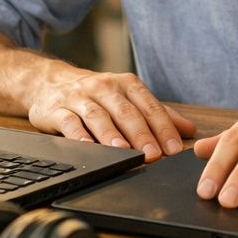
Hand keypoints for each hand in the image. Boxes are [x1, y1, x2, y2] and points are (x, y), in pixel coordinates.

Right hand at [27, 68, 196, 161]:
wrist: (49, 82)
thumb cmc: (96, 94)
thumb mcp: (128, 98)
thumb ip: (157, 114)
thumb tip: (188, 130)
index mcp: (127, 85)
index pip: (150, 107)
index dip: (163, 128)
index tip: (174, 148)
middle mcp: (105, 88)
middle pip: (127, 112)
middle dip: (142, 135)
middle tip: (154, 155)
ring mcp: (81, 98)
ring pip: (99, 117)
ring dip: (112, 135)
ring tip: (124, 152)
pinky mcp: (58, 109)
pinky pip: (70, 122)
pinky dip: (79, 136)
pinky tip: (88, 148)